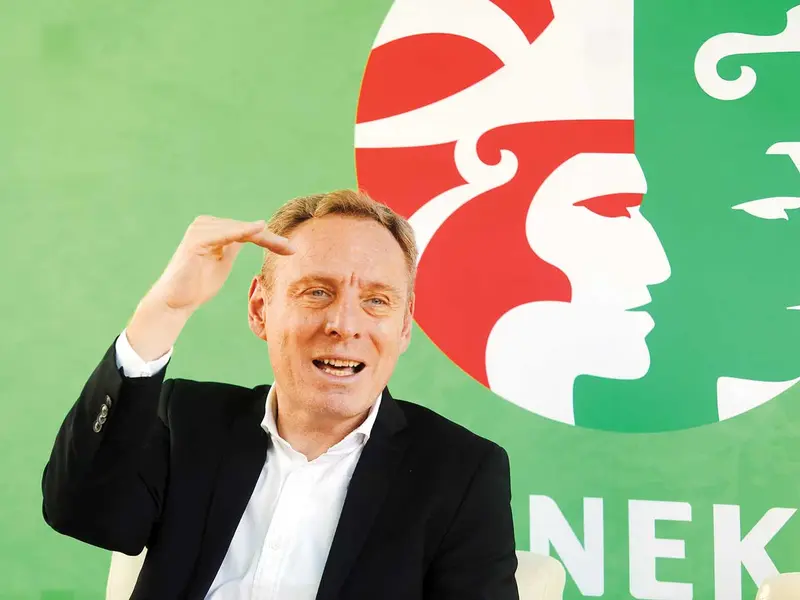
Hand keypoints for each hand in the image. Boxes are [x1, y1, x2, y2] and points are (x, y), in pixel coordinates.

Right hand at [126, 216, 293, 360]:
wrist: (176, 302)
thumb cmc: (199, 284)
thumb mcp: (223, 261)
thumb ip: (234, 246)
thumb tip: (254, 235)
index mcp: (213, 228)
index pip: (247, 231)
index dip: (270, 239)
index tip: (291, 249)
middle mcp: (206, 225)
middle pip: (246, 229)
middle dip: (271, 239)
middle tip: (293, 249)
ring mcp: (200, 230)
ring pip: (240, 230)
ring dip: (264, 238)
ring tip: (285, 246)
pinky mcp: (196, 240)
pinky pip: (225, 234)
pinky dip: (242, 231)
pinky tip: (258, 229)